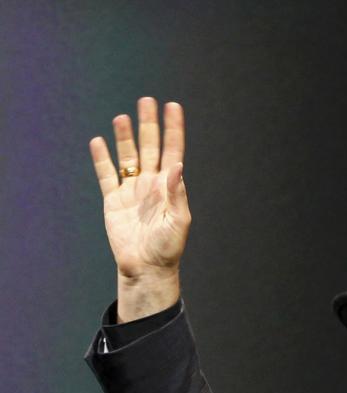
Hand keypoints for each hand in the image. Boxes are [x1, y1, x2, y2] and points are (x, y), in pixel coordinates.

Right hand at [89, 97, 189, 320]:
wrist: (146, 268)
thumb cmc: (167, 249)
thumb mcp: (178, 222)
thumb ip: (177, 194)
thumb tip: (177, 166)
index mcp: (169, 188)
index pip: (172, 151)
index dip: (173, 130)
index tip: (173, 106)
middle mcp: (151, 185)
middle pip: (149, 147)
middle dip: (148, 125)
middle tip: (146, 101)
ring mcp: (132, 191)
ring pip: (127, 157)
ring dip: (125, 137)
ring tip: (122, 118)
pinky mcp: (114, 201)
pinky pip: (106, 175)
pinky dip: (102, 159)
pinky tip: (98, 142)